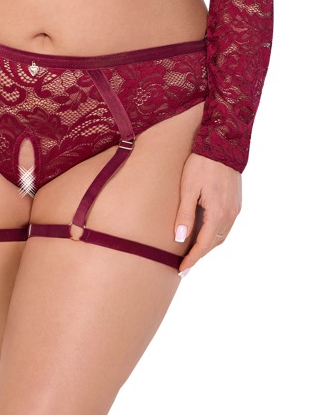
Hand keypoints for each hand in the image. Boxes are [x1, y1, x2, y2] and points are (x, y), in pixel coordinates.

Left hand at [174, 153, 241, 274]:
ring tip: (193, 252)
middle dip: (199, 255)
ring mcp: (235, 209)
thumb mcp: (188, 188)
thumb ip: (185, 215)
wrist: (222, 144)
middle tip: (184, 265)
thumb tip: (179, 239)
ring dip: (208, 245)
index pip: (203, 245)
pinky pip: (226, 225)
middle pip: (214, 243)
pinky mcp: (236, 202)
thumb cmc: (201, 163)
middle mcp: (230, 214)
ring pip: (221, 236)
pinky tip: (205, 233)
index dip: (192, 259)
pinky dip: (215, 234)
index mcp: (218, 214)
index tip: (181, 270)